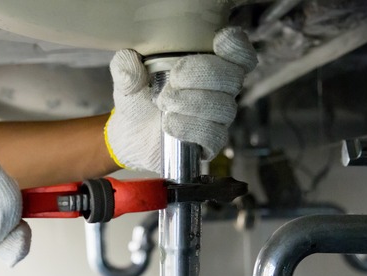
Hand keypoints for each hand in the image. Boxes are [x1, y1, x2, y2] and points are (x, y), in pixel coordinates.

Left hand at [105, 27, 257, 173]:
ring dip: (191, 103)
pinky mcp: (212, 143)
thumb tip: (131, 65)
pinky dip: (190, 128)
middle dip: (201, 74)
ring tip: (164, 104)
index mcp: (209, 65)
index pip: (240, 56)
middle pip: (233, 77)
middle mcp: (220, 90)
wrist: (130, 135)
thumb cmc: (138, 99)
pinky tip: (170, 125)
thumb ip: (126, 64)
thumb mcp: (127, 76)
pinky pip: (214, 135)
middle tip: (172, 81)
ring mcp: (218, 118)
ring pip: (223, 107)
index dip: (237, 48)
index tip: (218, 42)